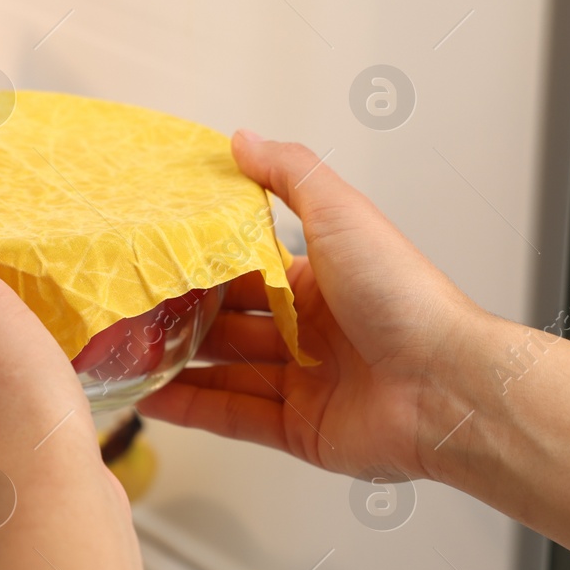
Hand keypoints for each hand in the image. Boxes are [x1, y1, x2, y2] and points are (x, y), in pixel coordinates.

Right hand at [139, 132, 496, 481]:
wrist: (444, 384)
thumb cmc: (405, 296)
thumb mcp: (343, 213)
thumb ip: (290, 175)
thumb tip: (244, 139)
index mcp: (322, 280)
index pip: (247, 268)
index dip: (203, 263)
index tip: (156, 255)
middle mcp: (313, 331)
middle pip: (230, 322)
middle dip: (181, 316)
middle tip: (129, 308)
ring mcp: (305, 382)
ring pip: (224, 371)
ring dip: (177, 364)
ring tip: (125, 354)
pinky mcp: (300, 429)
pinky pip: (234, 417)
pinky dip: (192, 410)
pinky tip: (152, 399)